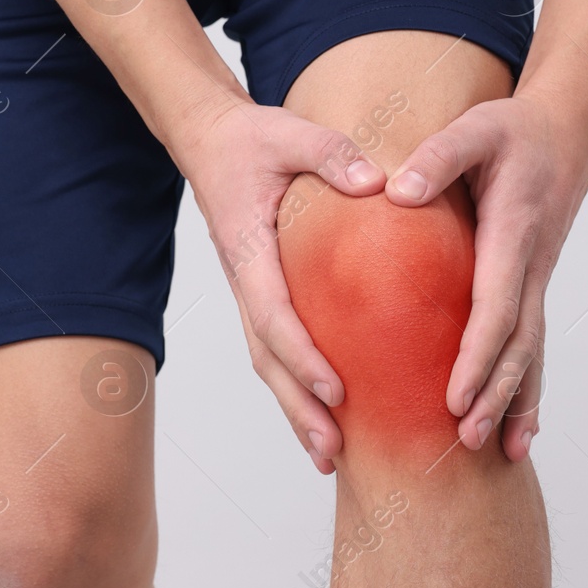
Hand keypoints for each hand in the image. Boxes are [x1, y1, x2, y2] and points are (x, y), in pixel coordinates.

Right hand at [178, 99, 384, 473]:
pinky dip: (296, 385)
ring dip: (295, 409)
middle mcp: (245, 280)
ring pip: (268, 362)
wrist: (210, 140)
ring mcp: (250, 290)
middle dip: (297, 407)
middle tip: (332, 450)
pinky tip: (327, 413)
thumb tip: (377, 183)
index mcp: (249, 249)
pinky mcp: (261, 292)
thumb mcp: (290, 133)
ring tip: (329, 455)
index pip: (274, 313)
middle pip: (267, 358)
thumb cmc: (251, 138)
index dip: (302, 355)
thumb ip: (331, 153)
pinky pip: (277, 347)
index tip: (335, 389)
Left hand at [385, 91, 587, 461]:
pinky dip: (529, 388)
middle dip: (496, 394)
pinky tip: (521, 429)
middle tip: (468, 437)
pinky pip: (532, 344)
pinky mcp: (533, 286)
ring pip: (532, 352)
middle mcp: (532, 265)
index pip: (496, 306)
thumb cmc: (514, 131)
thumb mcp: (476, 129)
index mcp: (513, 232)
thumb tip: (395, 190)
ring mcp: (538, 279)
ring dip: (518, 402)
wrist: (568, 132)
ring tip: (503, 453)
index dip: (477, 355)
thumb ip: (438, 157)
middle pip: (519, 343)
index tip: (455, 395)